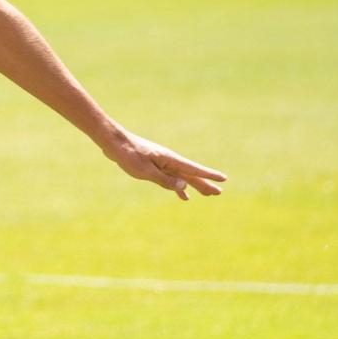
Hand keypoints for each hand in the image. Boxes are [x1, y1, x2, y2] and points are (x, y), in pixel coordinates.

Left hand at [106, 131, 225, 199]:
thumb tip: (184, 186)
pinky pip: (171, 178)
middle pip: (191, 174)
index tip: (223, 179)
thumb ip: (165, 180)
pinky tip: (183, 195)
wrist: (114, 143)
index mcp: (169, 159)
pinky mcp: (155, 166)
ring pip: (182, 177)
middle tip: (218, 193)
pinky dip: (178, 187)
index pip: (193, 169)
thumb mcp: (146, 171)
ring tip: (206, 195)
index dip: (208, 175)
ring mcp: (162, 163)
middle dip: (205, 183)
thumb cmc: (129, 155)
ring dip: (194, 186)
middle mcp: (169, 161)